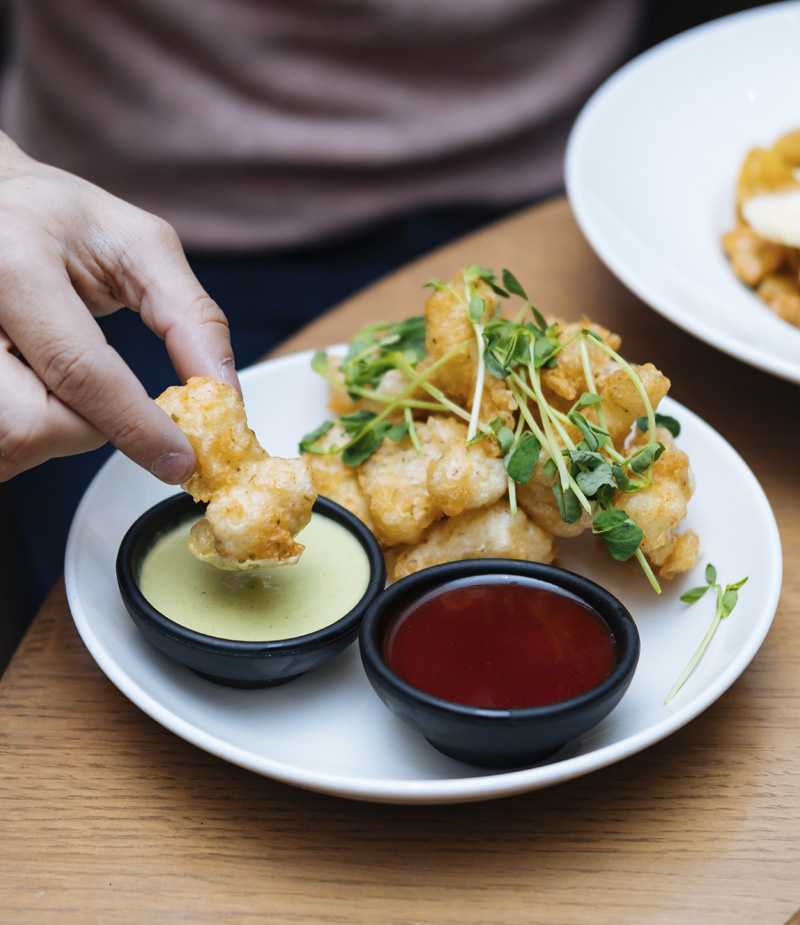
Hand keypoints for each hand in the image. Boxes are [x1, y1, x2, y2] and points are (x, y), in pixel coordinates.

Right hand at [0, 132, 238, 482]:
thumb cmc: (62, 221)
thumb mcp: (140, 246)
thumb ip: (191, 319)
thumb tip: (226, 397)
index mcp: (13, 262)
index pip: (78, 369)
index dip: (136, 426)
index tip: (179, 460)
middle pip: (29, 425)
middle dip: (88, 431)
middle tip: (108, 402)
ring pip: (6, 445)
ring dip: (54, 437)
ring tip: (65, 388)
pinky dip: (27, 436)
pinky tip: (38, 396)